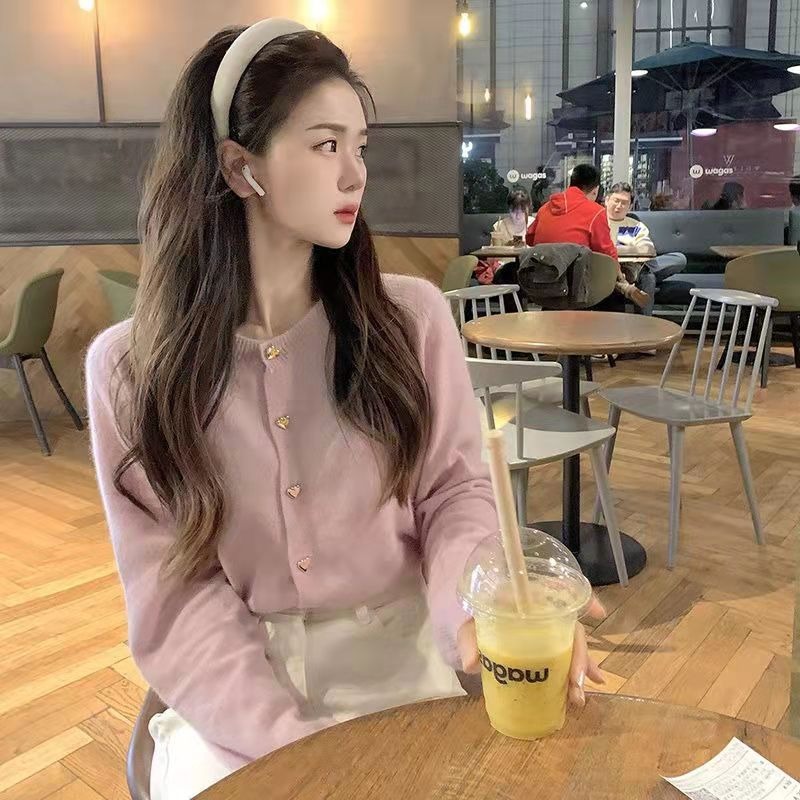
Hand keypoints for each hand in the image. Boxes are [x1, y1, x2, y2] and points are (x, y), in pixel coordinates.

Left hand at [457, 596, 605, 707]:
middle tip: (576, 682)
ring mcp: (549, 633)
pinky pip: (569, 659)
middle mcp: (545, 614)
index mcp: (528, 600)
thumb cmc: (476, 624)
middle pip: (570, 630)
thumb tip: (471, 663)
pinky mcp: (549, 651)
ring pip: (573, 647)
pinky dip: (580, 673)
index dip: (582, 600)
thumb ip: (469, 640)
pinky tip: (590, 688)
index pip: (559, 594)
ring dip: (580, 671)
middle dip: (578, 656)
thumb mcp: (470, 628)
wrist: (475, 636)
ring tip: (578, 697)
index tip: (599, 614)